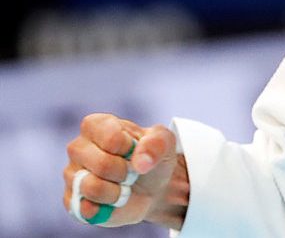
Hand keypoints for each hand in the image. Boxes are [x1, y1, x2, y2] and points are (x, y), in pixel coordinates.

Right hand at [63, 113, 187, 227]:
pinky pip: (85, 209)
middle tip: (131, 172)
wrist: (151, 187)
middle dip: (126, 172)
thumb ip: (157, 144)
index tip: (135, 150)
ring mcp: (72, 174)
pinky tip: (113, 200)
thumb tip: (141, 163)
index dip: (130, 149)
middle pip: (102, 164)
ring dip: (118, 192)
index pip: (111, 138)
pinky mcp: (71, 200)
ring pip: (92, 188)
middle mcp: (77, 147)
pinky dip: (107, 207)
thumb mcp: (165, 143)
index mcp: (96, 125)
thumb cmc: (151, 157)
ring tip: (123, 186)